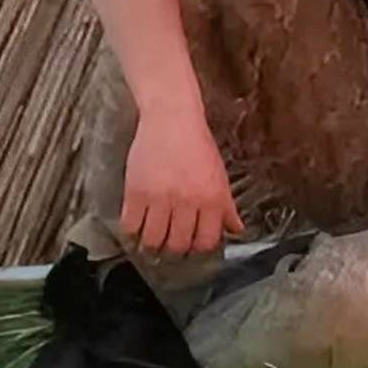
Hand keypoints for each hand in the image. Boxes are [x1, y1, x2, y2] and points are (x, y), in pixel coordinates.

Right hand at [120, 109, 244, 260]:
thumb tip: (236, 230)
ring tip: (152, 240)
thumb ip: (227, 206)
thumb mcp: (219, 175)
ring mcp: (160, 199)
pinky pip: (131, 226)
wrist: (171, 118)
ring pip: (153, 240)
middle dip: (174, 249)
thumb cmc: (197, 145)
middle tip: (169, 244)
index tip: (192, 245)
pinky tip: (136, 227)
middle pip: (178, 245)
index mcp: (212, 199)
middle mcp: (187, 202)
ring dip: (152, 244)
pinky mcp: (136, 193)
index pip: (206, 241)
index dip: (199, 248)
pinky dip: (132, 232)